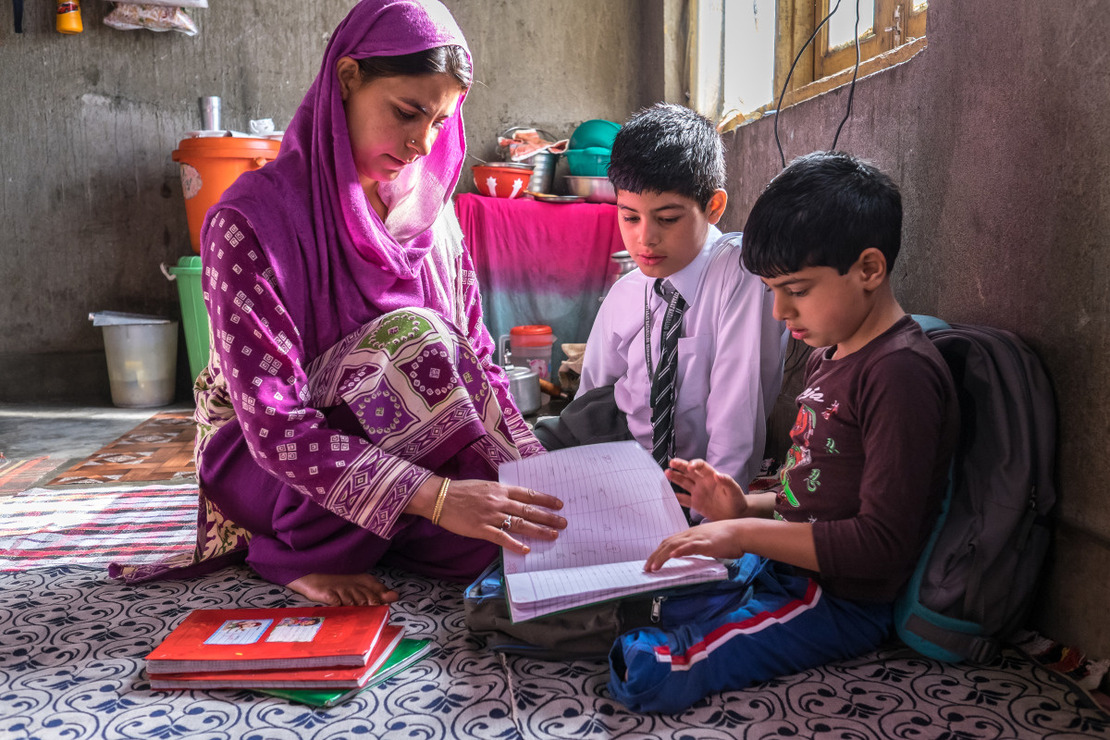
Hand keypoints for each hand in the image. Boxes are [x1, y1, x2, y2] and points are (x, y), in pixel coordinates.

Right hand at [428, 478, 566, 555]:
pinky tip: (526, 549)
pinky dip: (515, 544)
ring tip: (553, 535)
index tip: (558, 504)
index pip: (528, 494)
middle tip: (563, 523)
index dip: (545, 499)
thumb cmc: (461, 491)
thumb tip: (516, 501)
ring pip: (520, 523)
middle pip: (529, 510)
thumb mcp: (484, 486)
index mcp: (500, 489)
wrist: (440, 497)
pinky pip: (502, 538)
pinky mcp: (481, 529)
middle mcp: (499, 501)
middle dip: (548, 517)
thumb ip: (500, 494)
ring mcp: (491, 516)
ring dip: (538, 530)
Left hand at [644, 520, 745, 571]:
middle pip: (667, 544)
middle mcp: (690, 534)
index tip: (650, 563)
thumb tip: (685, 555)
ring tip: (654, 566)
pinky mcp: (707, 543)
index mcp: (689, 535)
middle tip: (646, 568)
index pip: (668, 542)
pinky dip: (681, 550)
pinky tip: (673, 555)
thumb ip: (694, 548)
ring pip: (675, 545)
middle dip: (655, 556)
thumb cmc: (726, 539)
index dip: (657, 552)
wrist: (741, 532)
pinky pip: (691, 546)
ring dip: (662, 556)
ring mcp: (698, 537)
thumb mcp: (705, 543)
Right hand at [665, 458, 748, 521]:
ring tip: (667, 473)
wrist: (737, 515)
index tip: (689, 467)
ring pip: (684, 482)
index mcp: (712, 477)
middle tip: (671, 463)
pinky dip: (677, 498)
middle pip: (689, 471)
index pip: (701, 466)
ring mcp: (698, 492)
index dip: (695, 464)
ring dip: (675, 478)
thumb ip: (727, 482)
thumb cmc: (738, 501)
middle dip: (680, 466)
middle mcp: (703, 482)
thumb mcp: (735, 491)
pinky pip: (684, 499)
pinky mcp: (696, 503)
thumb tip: (718, 475)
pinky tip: (669, 495)